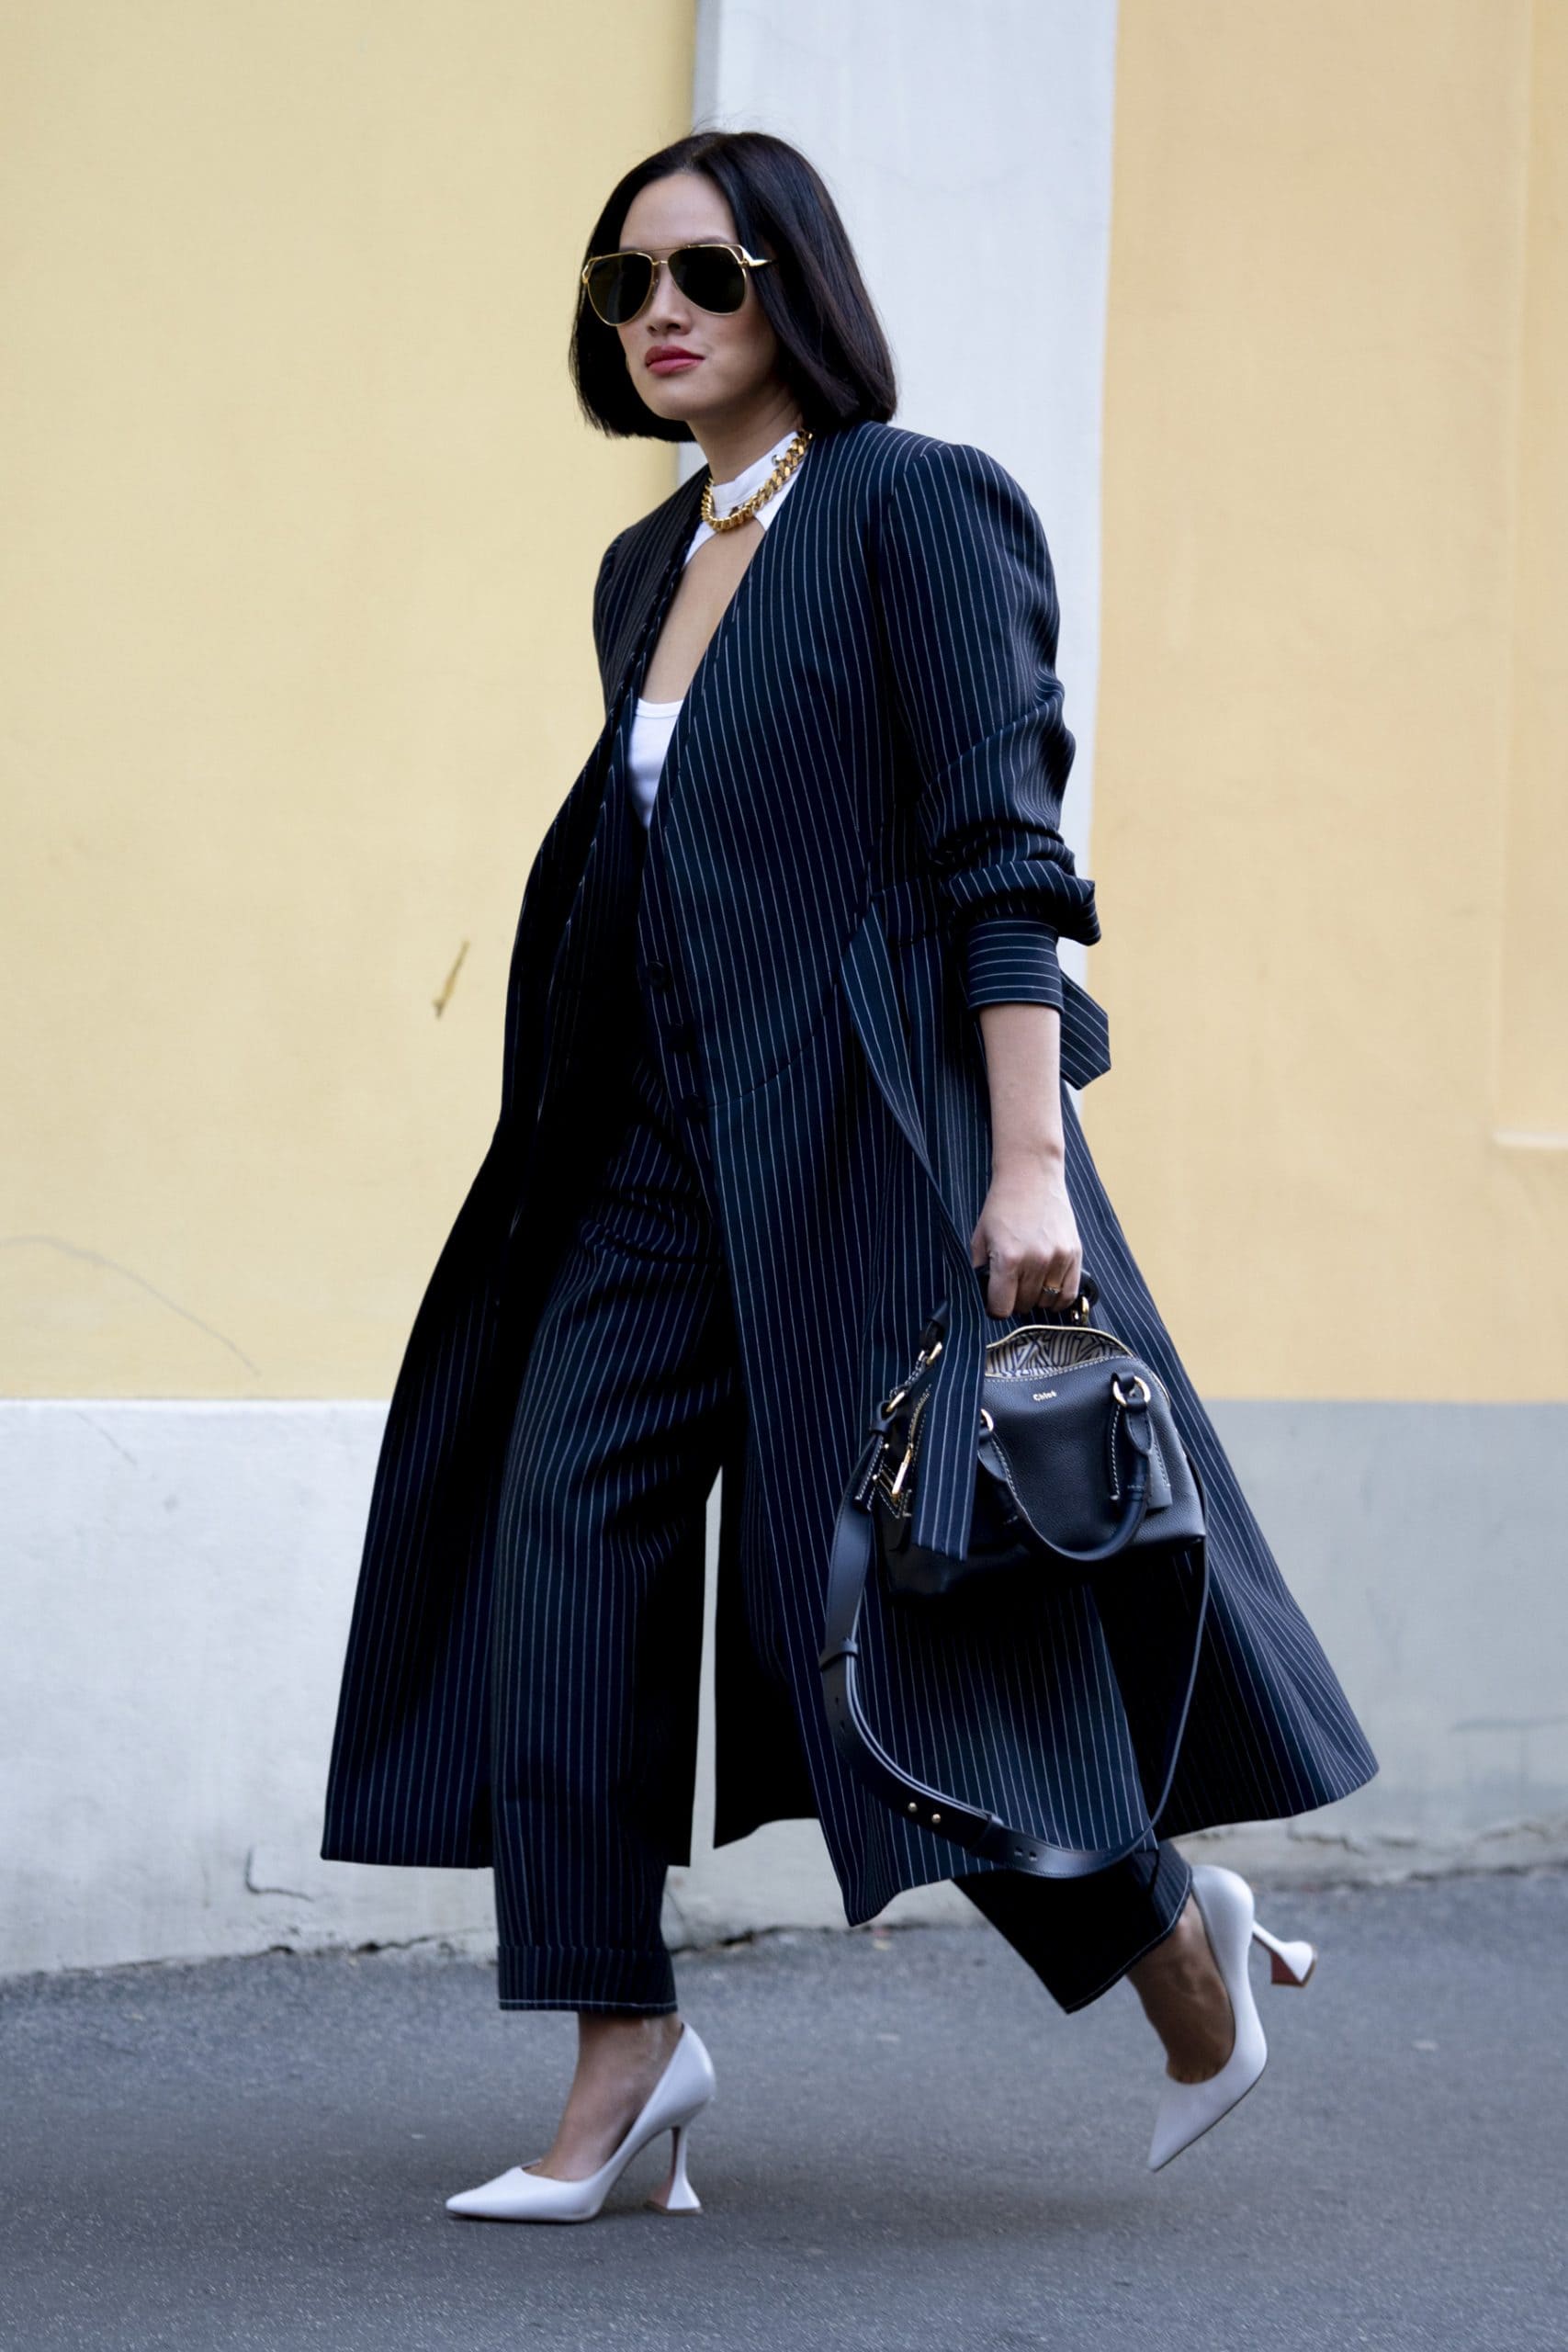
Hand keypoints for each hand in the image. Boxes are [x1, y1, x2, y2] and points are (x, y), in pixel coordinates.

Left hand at [970, 1152, 1081, 1318]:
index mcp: (1008, 1258)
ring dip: (1036, 1298)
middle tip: (1011, 1285)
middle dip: (1014, 1300)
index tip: (994, 1300)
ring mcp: (1058, 1258)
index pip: (1002, 1308)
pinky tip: (1048, 1288)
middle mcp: (1035, 1261)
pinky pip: (1069, 1293)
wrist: (1031, 1175)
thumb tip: (985, 1297)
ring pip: (1047, 1302)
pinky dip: (1058, 1298)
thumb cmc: (1002, 1206)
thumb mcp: (980, 1237)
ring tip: (1029, 1282)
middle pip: (1024, 1306)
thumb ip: (980, 1270)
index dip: (995, 1308)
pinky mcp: (1075, 1253)